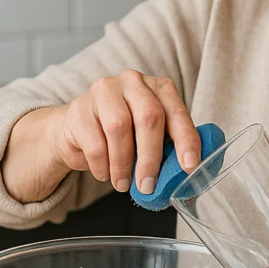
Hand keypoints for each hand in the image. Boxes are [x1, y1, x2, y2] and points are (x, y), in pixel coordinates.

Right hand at [1, 70, 198, 202]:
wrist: (78, 132)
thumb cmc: (123, 136)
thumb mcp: (150, 137)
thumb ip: (169, 147)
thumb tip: (187, 173)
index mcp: (158, 87)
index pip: (177, 112)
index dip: (186, 140)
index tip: (190, 166)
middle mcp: (133, 82)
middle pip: (149, 117)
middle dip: (151, 157)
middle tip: (148, 185)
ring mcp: (105, 91)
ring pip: (119, 128)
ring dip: (123, 164)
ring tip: (123, 184)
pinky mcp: (80, 108)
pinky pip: (94, 142)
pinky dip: (102, 166)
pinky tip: (105, 174)